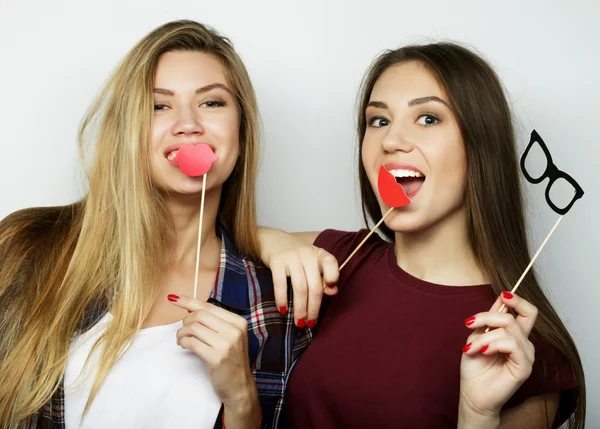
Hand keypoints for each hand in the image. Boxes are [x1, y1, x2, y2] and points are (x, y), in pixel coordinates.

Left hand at [168, 294, 260, 427]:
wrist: (240, 387)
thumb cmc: (230, 360)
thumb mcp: (228, 337)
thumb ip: (213, 322)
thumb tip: (189, 307)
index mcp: (238, 321)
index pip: (208, 306)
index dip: (188, 301)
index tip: (173, 298)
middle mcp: (234, 330)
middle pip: (199, 315)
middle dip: (185, 322)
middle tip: (183, 332)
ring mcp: (227, 344)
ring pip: (193, 327)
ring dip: (182, 333)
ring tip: (182, 341)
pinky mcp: (217, 357)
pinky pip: (192, 342)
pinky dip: (183, 342)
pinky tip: (185, 346)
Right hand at [258, 227, 338, 326]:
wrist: (271, 239)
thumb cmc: (295, 255)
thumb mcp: (311, 262)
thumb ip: (324, 276)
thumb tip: (333, 291)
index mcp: (319, 254)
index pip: (331, 263)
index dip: (333, 278)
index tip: (330, 293)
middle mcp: (307, 254)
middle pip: (315, 285)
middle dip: (313, 308)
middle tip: (311, 323)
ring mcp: (291, 257)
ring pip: (300, 288)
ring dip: (300, 309)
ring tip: (299, 322)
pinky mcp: (276, 261)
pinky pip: (280, 284)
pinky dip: (282, 299)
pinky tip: (283, 310)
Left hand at [458, 292, 537, 427]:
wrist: (472, 394)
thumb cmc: (474, 368)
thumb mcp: (476, 336)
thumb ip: (489, 320)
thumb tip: (500, 299)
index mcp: (514, 335)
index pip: (527, 312)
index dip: (517, 299)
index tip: (502, 294)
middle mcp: (524, 343)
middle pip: (517, 316)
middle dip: (488, 316)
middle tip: (469, 324)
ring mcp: (526, 355)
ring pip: (509, 329)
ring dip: (484, 336)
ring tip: (471, 348)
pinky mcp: (525, 367)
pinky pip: (512, 345)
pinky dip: (493, 344)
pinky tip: (482, 352)